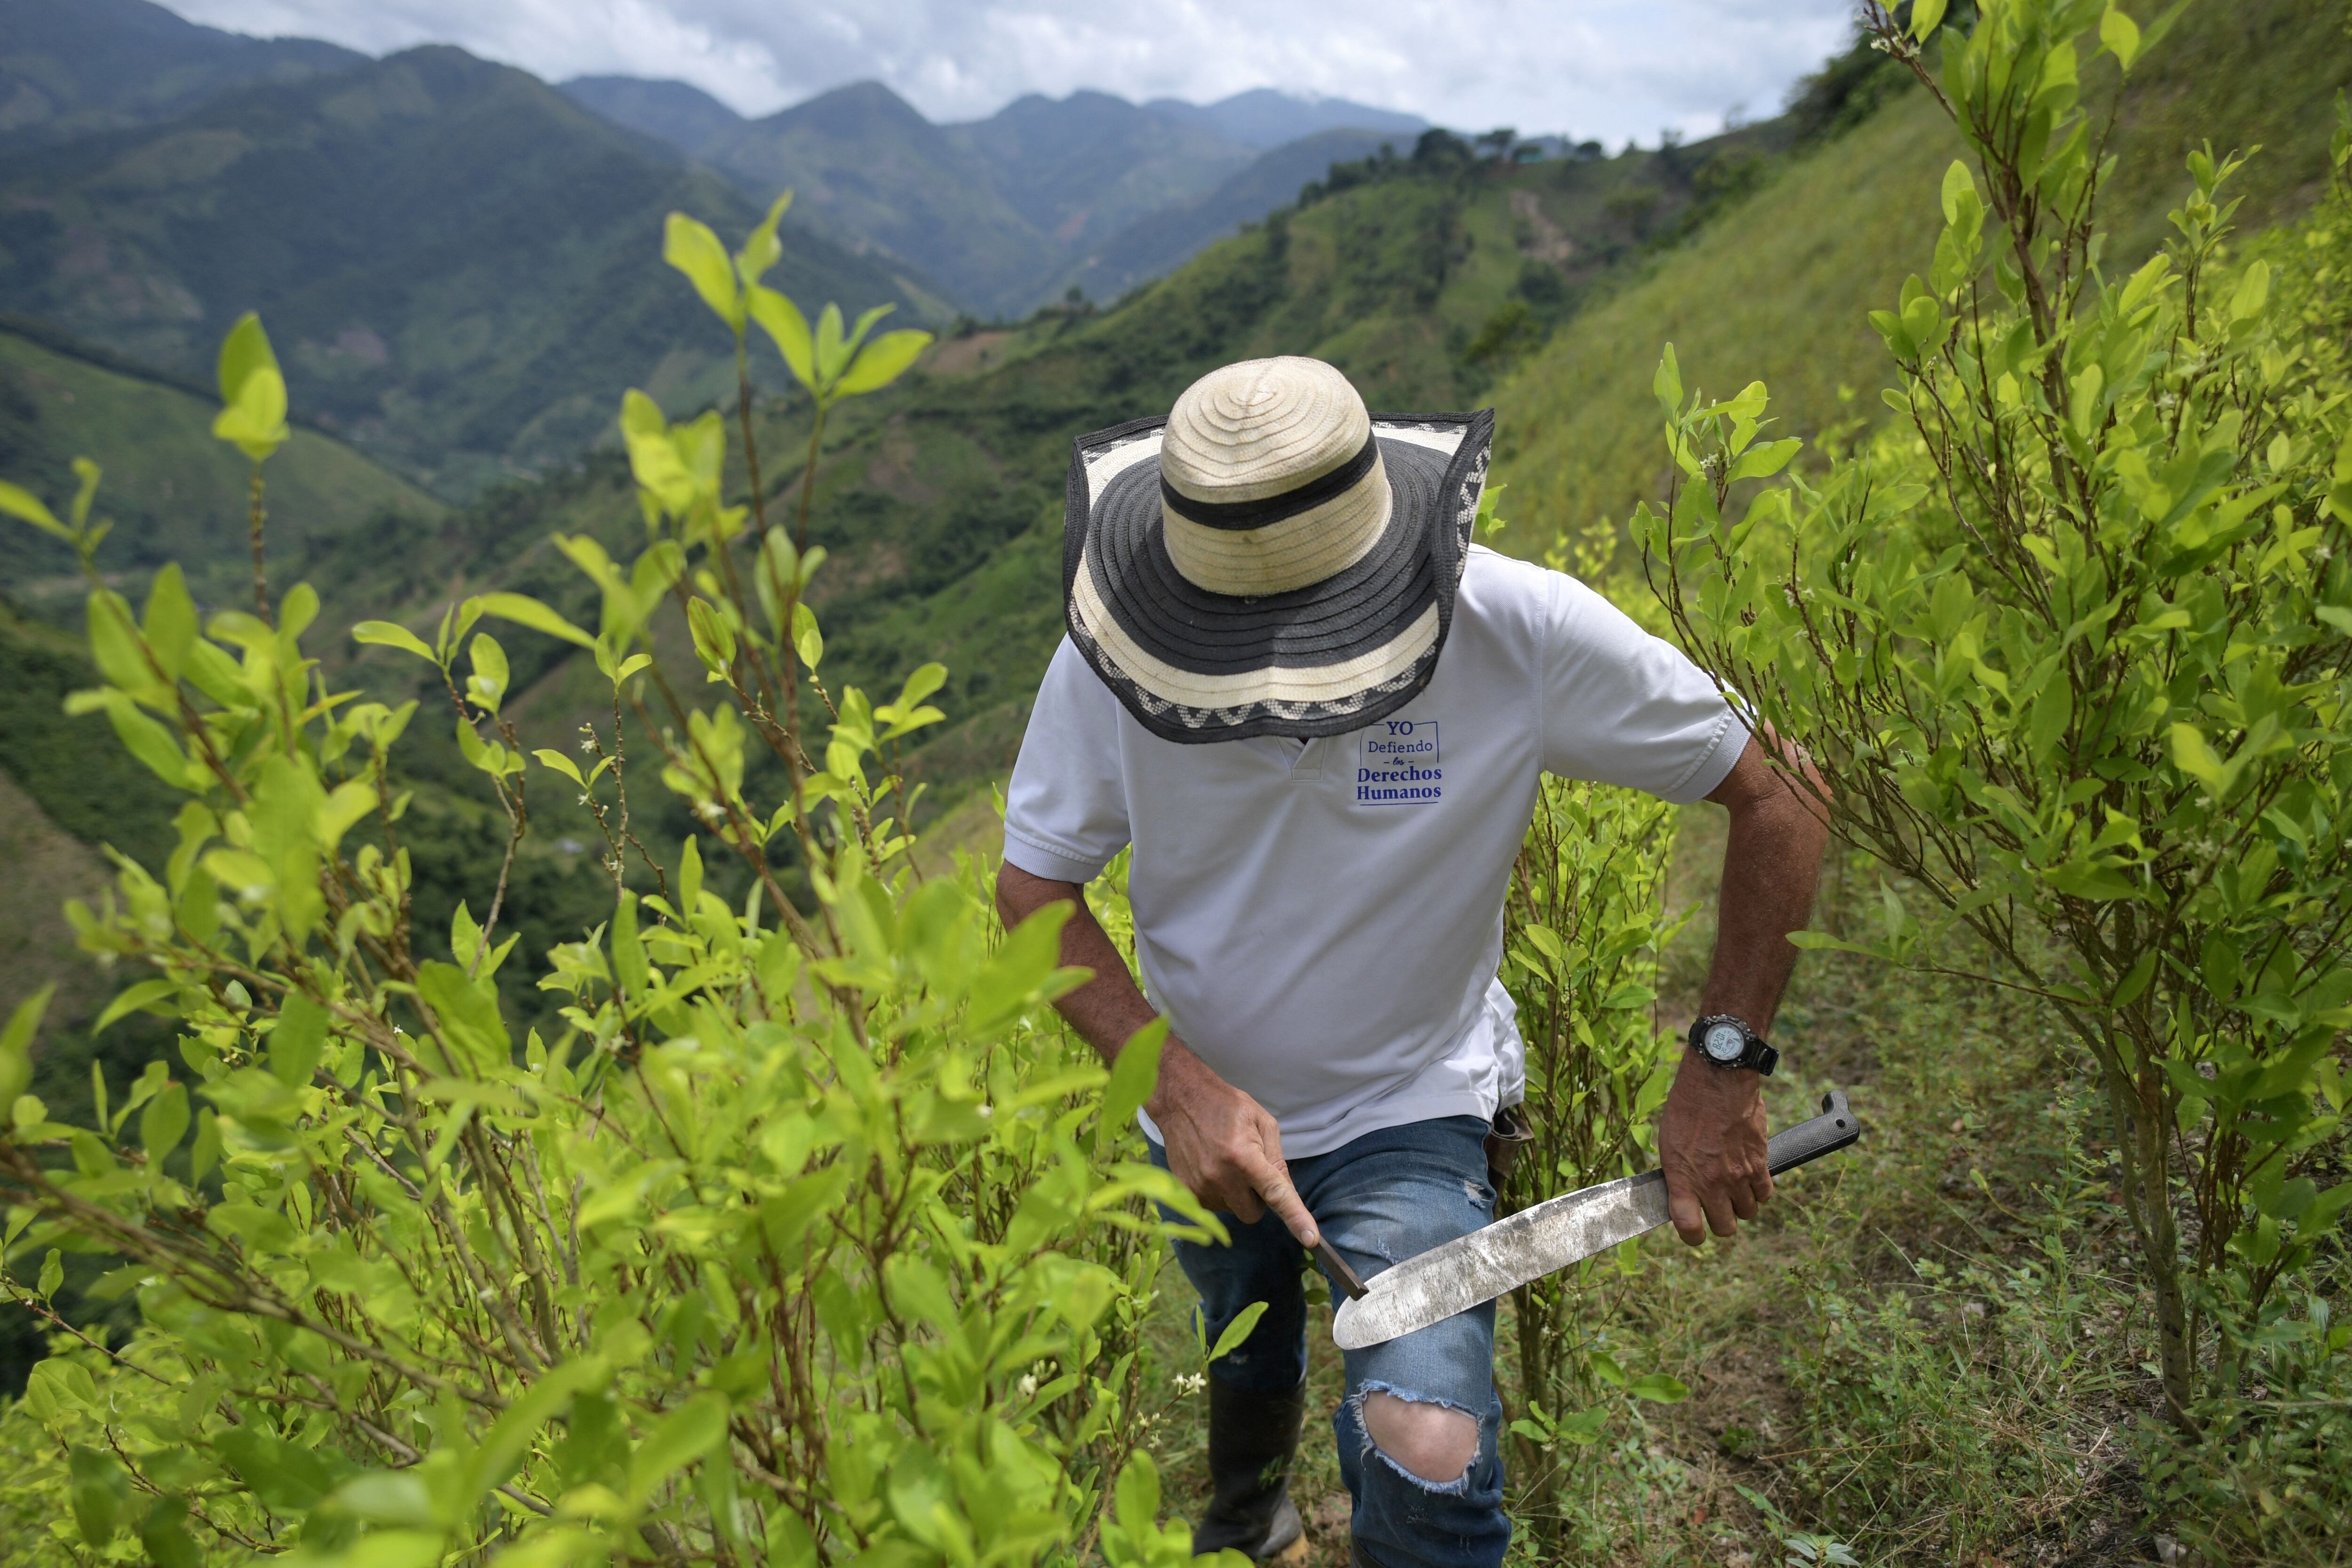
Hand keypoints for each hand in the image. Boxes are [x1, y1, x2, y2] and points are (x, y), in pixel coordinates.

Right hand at [1147, 1041, 1319, 1246]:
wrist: (1181, 1099)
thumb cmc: (1227, 1106)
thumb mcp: (1263, 1123)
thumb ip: (1277, 1159)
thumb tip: (1288, 1192)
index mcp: (1243, 1156)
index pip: (1276, 1194)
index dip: (1295, 1217)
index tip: (1311, 1239)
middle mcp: (1220, 1177)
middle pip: (1252, 1213)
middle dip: (1257, 1198)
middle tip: (1249, 1170)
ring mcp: (1199, 1187)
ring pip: (1232, 1210)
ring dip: (1235, 1193)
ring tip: (1224, 1161)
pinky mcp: (1185, 1192)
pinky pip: (1213, 1206)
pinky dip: (1218, 1192)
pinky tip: (1210, 1166)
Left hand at [1658, 1051, 1771, 1245]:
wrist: (1717, 1080)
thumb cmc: (1686, 1107)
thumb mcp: (1668, 1142)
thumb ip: (1679, 1173)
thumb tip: (1684, 1192)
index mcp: (1684, 1178)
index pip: (1689, 1227)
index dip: (1691, 1235)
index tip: (1693, 1231)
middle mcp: (1712, 1183)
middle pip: (1725, 1227)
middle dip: (1720, 1221)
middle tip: (1716, 1207)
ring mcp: (1739, 1176)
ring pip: (1747, 1213)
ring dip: (1740, 1204)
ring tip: (1733, 1188)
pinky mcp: (1760, 1163)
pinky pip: (1765, 1194)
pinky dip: (1759, 1190)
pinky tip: (1750, 1176)